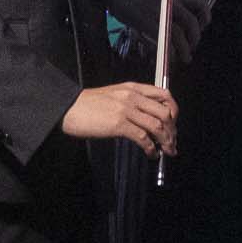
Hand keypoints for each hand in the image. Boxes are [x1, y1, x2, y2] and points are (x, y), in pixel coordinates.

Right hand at [61, 82, 176, 155]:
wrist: (68, 107)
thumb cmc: (87, 104)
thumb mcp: (114, 95)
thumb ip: (131, 101)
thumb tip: (147, 117)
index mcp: (132, 88)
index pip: (163, 94)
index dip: (173, 110)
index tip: (173, 123)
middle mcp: (132, 97)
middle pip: (165, 112)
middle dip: (172, 130)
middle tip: (172, 142)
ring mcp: (126, 110)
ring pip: (157, 126)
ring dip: (165, 141)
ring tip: (166, 151)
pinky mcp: (118, 124)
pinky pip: (143, 138)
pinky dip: (150, 148)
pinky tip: (151, 154)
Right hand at [105, 0, 211, 63]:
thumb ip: (175, 8)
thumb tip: (187, 28)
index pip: (200, 4)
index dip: (205, 18)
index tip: (202, 28)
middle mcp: (170, 2)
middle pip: (191, 23)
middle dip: (195, 39)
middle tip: (192, 47)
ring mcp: (159, 12)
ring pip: (179, 34)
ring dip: (185, 50)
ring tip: (185, 58)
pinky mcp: (148, 23)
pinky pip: (165, 40)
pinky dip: (171, 51)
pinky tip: (171, 56)